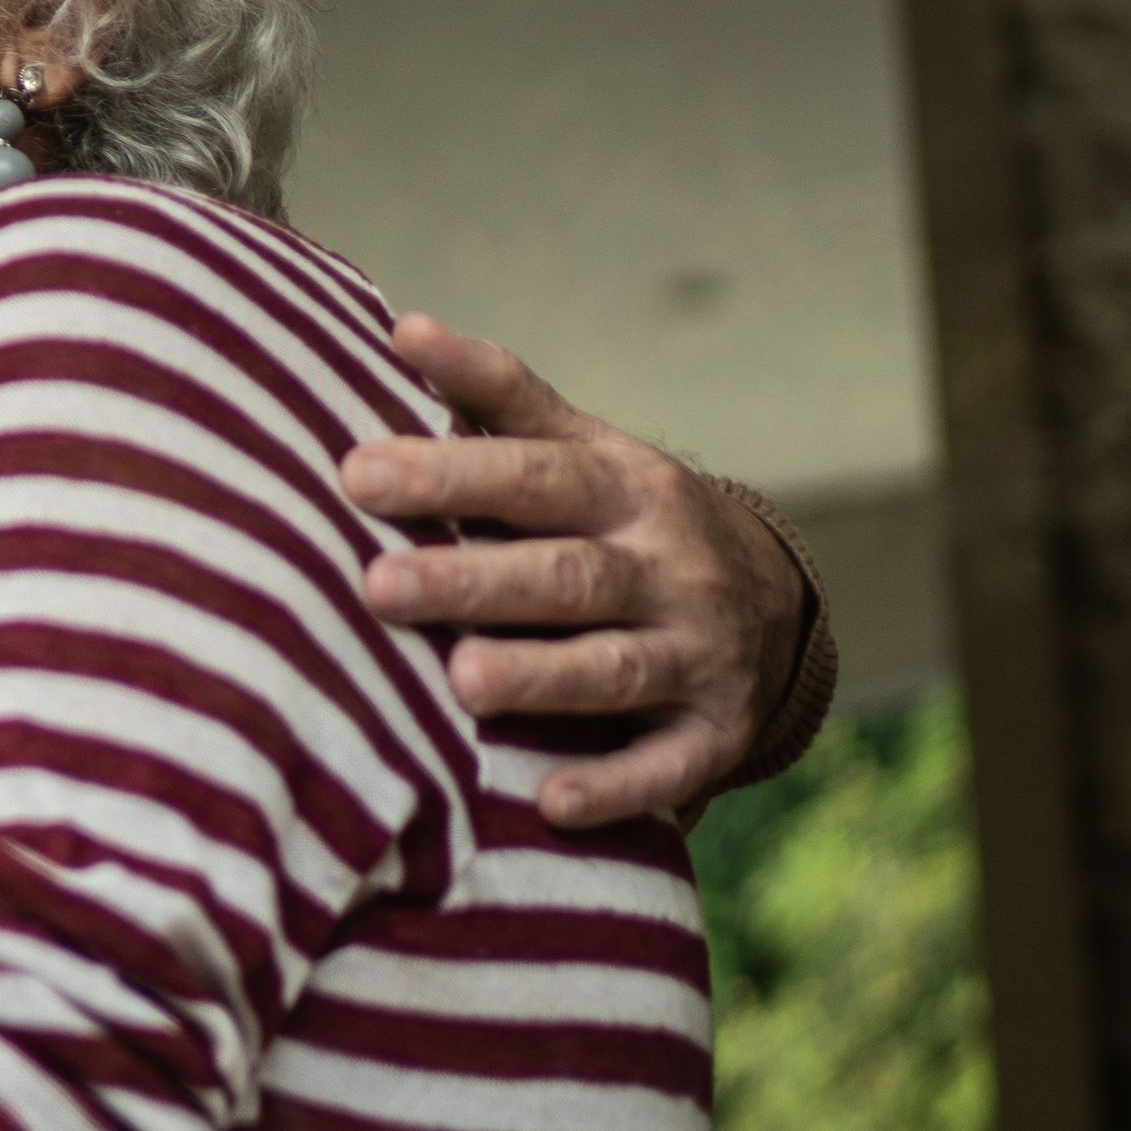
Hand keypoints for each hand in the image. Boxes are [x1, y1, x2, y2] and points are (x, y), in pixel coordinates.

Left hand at [338, 315, 819, 826]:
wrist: (774, 601)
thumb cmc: (623, 515)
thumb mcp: (583, 446)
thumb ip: (494, 395)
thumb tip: (399, 328)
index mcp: (624, 488)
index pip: (532, 472)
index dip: (450, 471)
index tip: (356, 471)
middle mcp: (666, 569)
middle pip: (564, 575)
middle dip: (472, 581)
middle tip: (378, 586)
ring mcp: (696, 655)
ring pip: (613, 668)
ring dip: (540, 678)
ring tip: (460, 682)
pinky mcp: (714, 737)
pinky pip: (667, 770)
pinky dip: (613, 789)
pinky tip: (547, 802)